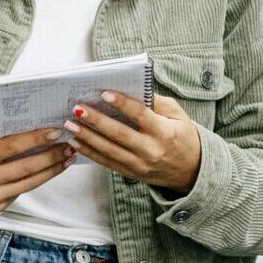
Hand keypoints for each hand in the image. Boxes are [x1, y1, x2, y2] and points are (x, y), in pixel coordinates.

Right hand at [0, 128, 72, 214]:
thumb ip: (1, 137)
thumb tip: (34, 127)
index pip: (11, 147)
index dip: (35, 139)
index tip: (56, 131)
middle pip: (26, 167)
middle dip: (52, 155)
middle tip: (70, 144)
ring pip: (30, 182)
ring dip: (53, 169)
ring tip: (68, 156)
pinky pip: (23, 190)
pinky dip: (40, 178)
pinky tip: (53, 169)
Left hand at [63, 91, 202, 192]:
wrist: (192, 170)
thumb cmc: (183, 136)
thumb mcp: (178, 115)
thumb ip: (157, 103)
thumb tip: (133, 89)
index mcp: (165, 132)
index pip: (141, 115)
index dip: (123, 104)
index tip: (104, 93)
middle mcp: (151, 150)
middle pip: (120, 134)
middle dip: (97, 122)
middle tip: (77, 109)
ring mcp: (140, 165)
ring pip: (110, 151)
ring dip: (87, 138)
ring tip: (70, 125)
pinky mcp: (132, 173)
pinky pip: (108, 163)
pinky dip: (90, 153)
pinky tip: (76, 142)